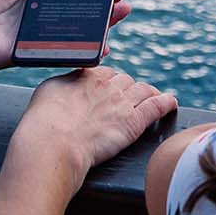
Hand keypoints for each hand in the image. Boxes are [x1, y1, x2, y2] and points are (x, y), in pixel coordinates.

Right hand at [14, 66, 177, 177]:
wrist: (52, 141)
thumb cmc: (44, 119)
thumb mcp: (49, 89)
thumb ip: (65, 82)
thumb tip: (71, 82)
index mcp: (88, 75)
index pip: (107, 73)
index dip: (109, 82)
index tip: (108, 90)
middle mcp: (108, 85)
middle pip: (126, 81)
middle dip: (127, 89)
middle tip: (127, 100)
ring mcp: (123, 103)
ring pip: (143, 90)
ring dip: (148, 93)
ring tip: (153, 97)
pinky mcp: (133, 122)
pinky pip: (156, 107)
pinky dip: (166, 103)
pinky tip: (171, 103)